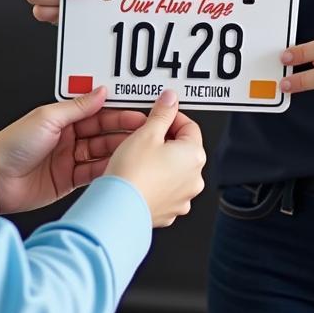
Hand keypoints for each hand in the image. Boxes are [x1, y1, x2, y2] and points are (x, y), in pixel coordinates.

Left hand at [0, 86, 146, 213]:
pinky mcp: (67, 181)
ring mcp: (68, 160)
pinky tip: (120, 169)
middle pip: (102, 133)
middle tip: (144, 133)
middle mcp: (68, 138)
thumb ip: (76, 107)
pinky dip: (106, 171)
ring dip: (118, 152)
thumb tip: (100, 92)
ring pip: (101, 154)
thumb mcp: (47, 118)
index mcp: (62, 119)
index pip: (97, 114)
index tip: (137, 114)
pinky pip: (92, 174)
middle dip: (123, 133)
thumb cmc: (13, 144)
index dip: (118, 114)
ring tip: (137, 152)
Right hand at [107, 89, 205, 227]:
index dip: (171, 117)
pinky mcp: (168, 212)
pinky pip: (164, 189)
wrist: (118, 209)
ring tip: (136, 156)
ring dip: (158, 161)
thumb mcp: (147, 133)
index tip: (157, 115)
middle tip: (143, 135)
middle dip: (163, 140)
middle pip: (182, 149)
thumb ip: (162, 113)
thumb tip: (171, 100)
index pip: (189, 126)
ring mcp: (182, 198)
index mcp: (194, 156)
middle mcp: (194, 179)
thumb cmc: (133, 174)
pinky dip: (154, 181)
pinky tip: (137, 176)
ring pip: (172, 171)